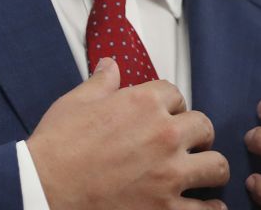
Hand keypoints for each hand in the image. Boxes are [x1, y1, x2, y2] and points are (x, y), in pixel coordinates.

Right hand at [27, 58, 229, 209]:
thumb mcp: (76, 103)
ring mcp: (169, 174)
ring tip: (200, 173)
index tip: (165, 114)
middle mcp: (163, 135)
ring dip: (209, 168)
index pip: (176, 94)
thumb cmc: (56, 148)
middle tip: (185, 144)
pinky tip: (204, 206)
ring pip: (216, 165)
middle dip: (195, 134)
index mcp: (142, 103)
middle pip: (203, 126)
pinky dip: (210, 208)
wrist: (43, 189)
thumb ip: (101, 82)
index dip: (170, 105)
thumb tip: (110, 66)